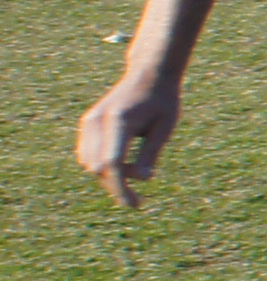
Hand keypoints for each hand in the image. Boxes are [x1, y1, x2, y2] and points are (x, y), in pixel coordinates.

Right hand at [77, 72, 177, 206]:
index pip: (113, 164)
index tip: (135, 204)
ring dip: (110, 174)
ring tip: (138, 167)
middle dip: (118, 183)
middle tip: (145, 180)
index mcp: (119, 121)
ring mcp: (88, 122)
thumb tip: (143, 180)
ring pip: (89, 163)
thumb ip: (151, 153)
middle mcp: (97, 121)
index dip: (121, 188)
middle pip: (99, 167)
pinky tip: (126, 161)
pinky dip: (103, 165)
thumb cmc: (163, 101)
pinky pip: (88, 155)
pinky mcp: (87, 125)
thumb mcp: (165, 127)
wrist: (149, 76)